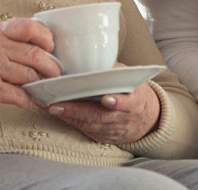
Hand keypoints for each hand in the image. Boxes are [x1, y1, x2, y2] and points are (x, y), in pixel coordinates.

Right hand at [0, 18, 61, 117]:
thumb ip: (8, 39)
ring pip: (29, 75)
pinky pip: (17, 94)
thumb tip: (41, 44)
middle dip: (51, 67)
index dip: (46, 38)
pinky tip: (28, 101)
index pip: (28, 27)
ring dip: (40, 85)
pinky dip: (27, 100)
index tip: (52, 48)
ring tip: (43, 88)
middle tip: (56, 74)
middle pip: (34, 54)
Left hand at [45, 63, 160, 143]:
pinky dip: (71, 121)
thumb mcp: (132, 79)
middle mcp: (124, 119)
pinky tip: (58, 113)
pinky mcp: (103, 137)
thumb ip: (116, 71)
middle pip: (100, 116)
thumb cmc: (134, 93)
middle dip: (77, 111)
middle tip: (57, 105)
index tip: (106, 99)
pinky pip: (85, 130)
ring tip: (51, 107)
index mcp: (135, 102)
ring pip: (89, 125)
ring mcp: (113, 130)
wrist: (146, 119)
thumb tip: (94, 59)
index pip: (127, 103)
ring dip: (69, 116)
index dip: (117, 102)